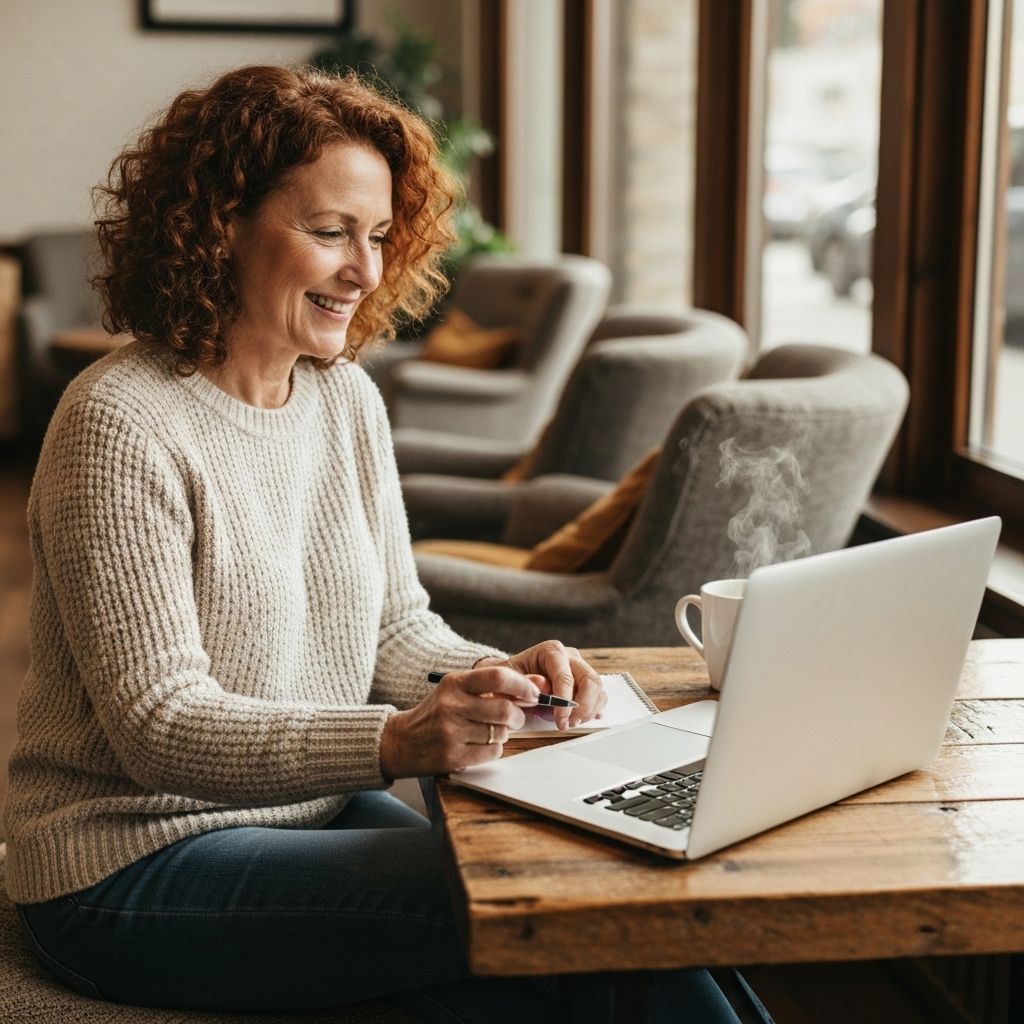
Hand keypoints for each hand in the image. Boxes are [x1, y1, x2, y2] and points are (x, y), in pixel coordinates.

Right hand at [380, 666, 540, 777]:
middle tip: (515, 718)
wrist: (403, 741)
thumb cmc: (438, 712)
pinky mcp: (453, 757)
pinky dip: (494, 749)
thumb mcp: (459, 690)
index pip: (497, 677)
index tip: (532, 693)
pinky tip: (481, 745)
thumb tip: (539, 682)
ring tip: (492, 731)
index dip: (522, 685)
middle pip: (504, 709)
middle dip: (517, 716)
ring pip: (500, 733)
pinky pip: (492, 753)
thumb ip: (496, 685)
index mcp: (455, 683)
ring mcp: (451, 733)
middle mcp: (452, 705)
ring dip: (504, 733)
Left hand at [475, 640, 606, 731]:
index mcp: (551, 651)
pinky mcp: (586, 682)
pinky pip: (599, 696)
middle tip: (569, 723)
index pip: (565, 676)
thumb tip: (540, 688)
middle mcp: (570, 657)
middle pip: (590, 680)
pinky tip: (580, 719)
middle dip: (583, 707)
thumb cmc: (510, 678)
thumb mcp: (507, 678)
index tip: (560, 720)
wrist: (512, 677)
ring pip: (598, 689)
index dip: (565, 701)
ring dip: (589, 711)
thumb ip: (522, 683)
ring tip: (570, 723)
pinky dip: (594, 710)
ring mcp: (580, 668)